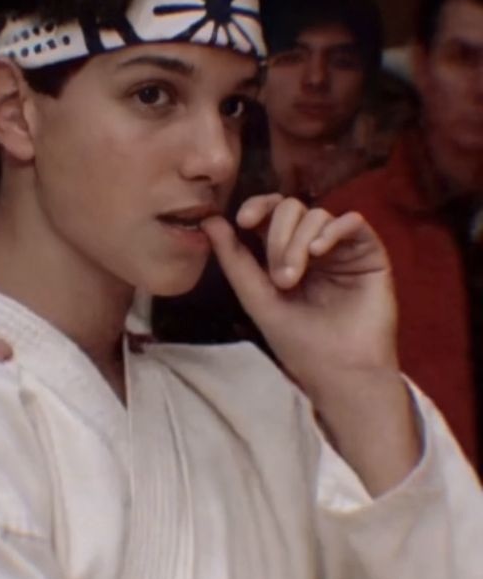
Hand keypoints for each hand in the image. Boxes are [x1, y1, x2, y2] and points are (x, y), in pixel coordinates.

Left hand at [203, 195, 420, 494]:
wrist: (338, 373)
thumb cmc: (297, 341)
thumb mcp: (256, 297)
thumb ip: (233, 258)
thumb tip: (208, 219)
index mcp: (285, 251)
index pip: (270, 211)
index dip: (257, 206)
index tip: (243, 220)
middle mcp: (314, 244)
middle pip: (291, 208)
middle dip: (278, 237)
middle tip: (279, 278)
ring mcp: (342, 248)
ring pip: (317, 215)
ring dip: (299, 241)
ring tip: (295, 278)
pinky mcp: (370, 254)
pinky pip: (353, 221)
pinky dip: (332, 229)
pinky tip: (320, 251)